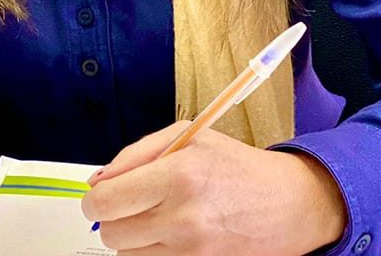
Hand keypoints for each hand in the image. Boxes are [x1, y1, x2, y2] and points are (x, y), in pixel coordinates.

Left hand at [82, 121, 347, 254]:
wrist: (286, 205)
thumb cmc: (235, 165)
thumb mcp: (187, 136)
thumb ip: (136, 154)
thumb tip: (98, 181)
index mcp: (178, 175)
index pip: (108, 202)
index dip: (95, 200)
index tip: (99, 196)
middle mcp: (183, 218)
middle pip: (112, 235)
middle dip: (113, 218)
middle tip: (130, 204)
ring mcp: (193, 252)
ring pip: (129, 255)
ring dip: (133, 237)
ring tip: (157, 216)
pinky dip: (153, 253)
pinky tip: (170, 235)